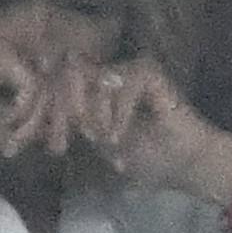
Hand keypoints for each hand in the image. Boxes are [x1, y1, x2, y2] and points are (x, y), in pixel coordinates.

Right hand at [0, 44, 74, 164]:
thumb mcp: (11, 126)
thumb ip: (37, 117)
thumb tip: (65, 117)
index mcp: (10, 68)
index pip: (47, 86)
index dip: (50, 115)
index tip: (44, 144)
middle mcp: (10, 53)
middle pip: (48, 86)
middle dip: (42, 121)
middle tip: (16, 146)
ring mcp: (6, 51)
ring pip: (43, 86)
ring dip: (31, 120)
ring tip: (11, 140)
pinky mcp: (2, 56)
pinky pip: (33, 85)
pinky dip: (23, 110)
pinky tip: (3, 120)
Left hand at [68, 59, 231, 207]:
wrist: (183, 162)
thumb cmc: (145, 156)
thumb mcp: (100, 141)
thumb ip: (79, 121)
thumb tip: (48, 108)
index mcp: (101, 88)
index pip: (68, 82)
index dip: (57, 103)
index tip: (57, 135)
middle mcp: (114, 73)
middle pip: (76, 76)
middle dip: (73, 111)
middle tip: (86, 139)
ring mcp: (132, 70)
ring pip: (97, 82)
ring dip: (98, 116)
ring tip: (108, 140)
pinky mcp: (150, 73)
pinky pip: (123, 85)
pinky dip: (118, 113)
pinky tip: (119, 135)